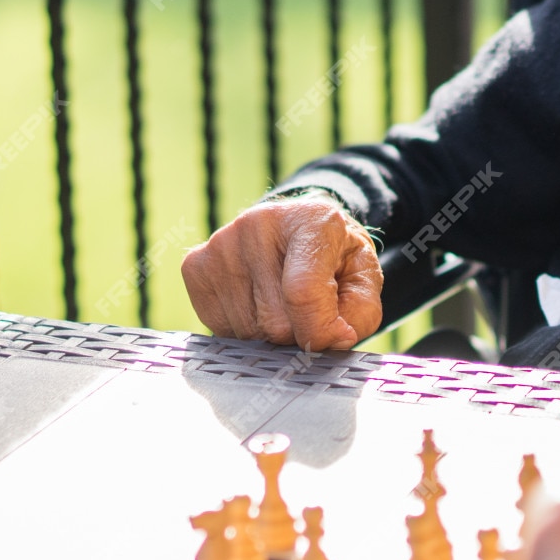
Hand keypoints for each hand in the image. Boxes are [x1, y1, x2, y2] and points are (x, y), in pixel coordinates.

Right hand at [180, 196, 382, 350]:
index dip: (320, 331)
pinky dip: (244, 331)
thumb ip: (360, 312)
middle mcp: (257, 225)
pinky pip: (221, 330)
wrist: (296, 229)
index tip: (336, 337)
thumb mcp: (364, 277)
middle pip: (275, 322)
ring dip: (270, 335)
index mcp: (311, 220)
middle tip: (308, 311)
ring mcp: (221, 244)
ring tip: (282, 303)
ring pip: (248, 332)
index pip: (303, 292)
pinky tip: (257, 304)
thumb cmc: (333, 258)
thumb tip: (332, 339)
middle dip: (298, 334)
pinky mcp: (196, 267)